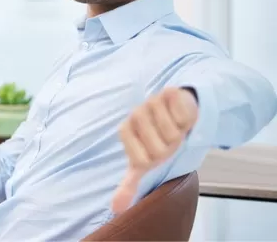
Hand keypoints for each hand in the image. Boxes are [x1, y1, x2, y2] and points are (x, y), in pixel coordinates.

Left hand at [112, 87, 197, 213]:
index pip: (142, 159)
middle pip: (160, 148)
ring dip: (179, 134)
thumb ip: (129, 184)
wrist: (177, 114)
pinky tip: (181, 116)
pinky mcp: (170, 92)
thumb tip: (115, 209)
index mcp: (125, 130)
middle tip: (167, 140)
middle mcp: (135, 114)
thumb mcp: (144, 163)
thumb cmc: (158, 141)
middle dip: (169, 148)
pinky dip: (187, 121)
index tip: (154, 153)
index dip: (155, 160)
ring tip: (174, 128)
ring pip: (172, 133)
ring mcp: (151, 101)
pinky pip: (183, 116)